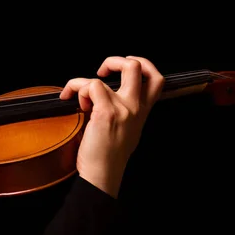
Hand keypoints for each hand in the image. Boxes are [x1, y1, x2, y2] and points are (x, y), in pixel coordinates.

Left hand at [59, 56, 163, 197]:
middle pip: (136, 66)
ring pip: (103, 77)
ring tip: (81, 100)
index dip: (143, 63)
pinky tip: (79, 107)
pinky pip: (90, 86)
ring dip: (83, 84)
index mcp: (142, 111)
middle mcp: (135, 107)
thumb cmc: (110, 156)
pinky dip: (78, 91)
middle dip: (115, 60)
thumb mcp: (129, 130)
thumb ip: (127, 111)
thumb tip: (111, 94)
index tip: (125, 66)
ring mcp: (121, 109)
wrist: (103, 175)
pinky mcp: (105, 112)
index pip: (156, 78)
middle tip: (102, 71)